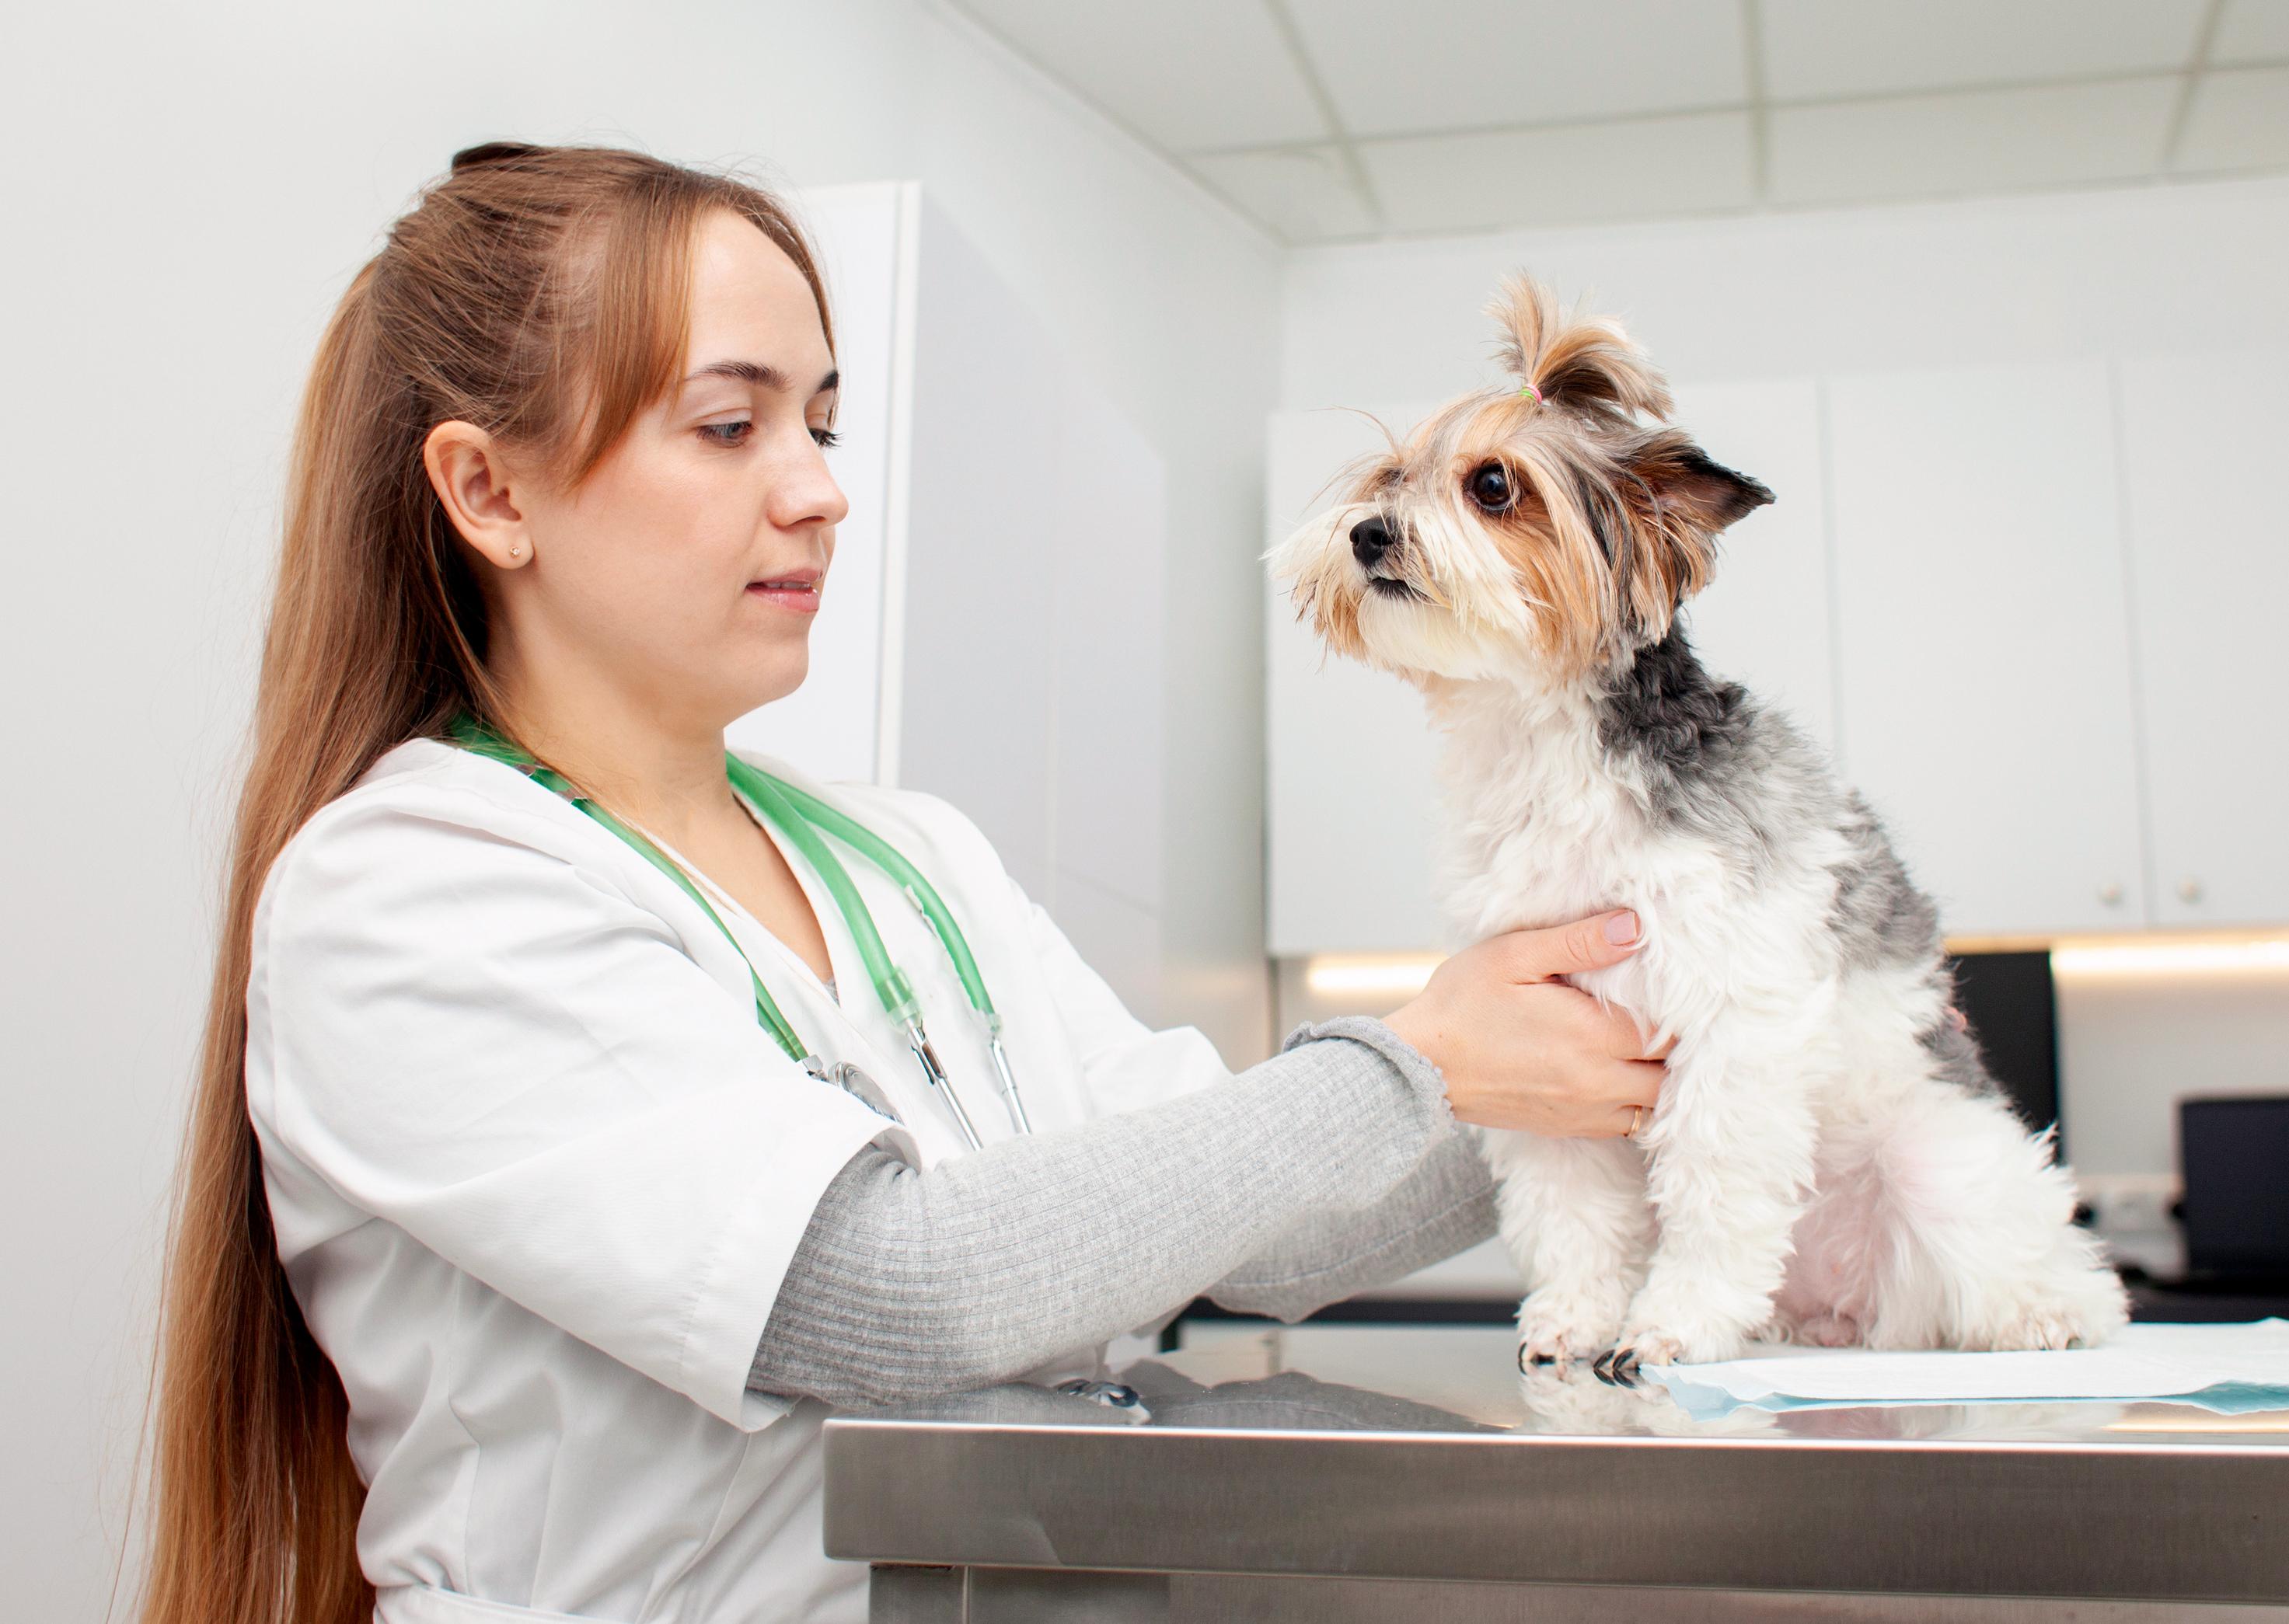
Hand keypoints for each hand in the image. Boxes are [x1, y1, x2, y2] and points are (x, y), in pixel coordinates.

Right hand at [1383, 912, 1666, 1137]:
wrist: (1421, 1066)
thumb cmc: (1462, 1004)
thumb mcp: (1514, 957)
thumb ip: (1578, 942)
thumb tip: (1634, 926)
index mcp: (1591, 1036)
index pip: (1669, 1032)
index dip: (1678, 1013)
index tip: (1672, 993)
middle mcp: (1596, 1081)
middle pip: (1669, 1075)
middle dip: (1674, 1050)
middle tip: (1665, 1020)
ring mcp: (1583, 1111)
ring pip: (1654, 1107)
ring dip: (1658, 1080)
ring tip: (1646, 1050)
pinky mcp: (1567, 1128)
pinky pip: (1625, 1126)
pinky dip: (1634, 1104)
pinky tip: (1620, 1077)